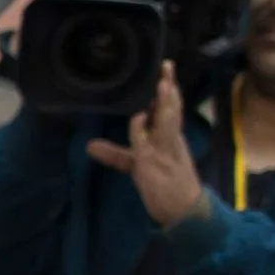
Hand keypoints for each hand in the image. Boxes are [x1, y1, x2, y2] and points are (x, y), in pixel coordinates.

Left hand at [86, 61, 206, 226]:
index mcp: (171, 137)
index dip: (170, 89)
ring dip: (165, 103)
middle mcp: (170, 140)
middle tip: (166, 64)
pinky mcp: (153, 163)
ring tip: (163, 84)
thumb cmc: (163, 185)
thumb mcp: (136, 165)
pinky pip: (148, 143)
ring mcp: (164, 150)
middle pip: (171, 109)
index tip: (166, 70)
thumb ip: (114, 154)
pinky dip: (143, 130)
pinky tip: (139, 117)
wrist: (184, 209)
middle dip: (169, 87)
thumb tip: (90, 145)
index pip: (172, 108)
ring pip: (166, 121)